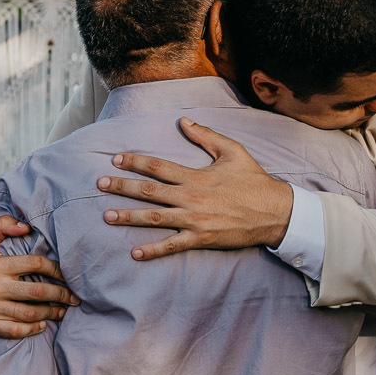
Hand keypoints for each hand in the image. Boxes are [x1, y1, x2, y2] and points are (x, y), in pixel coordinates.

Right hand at [0, 216, 79, 338]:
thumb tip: (27, 227)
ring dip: (52, 313)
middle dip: (61, 295)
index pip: (35, 264)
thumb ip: (3, 224)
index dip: (56, 269)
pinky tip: (43, 324)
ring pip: (30, 313)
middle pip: (38, 292)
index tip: (67, 274)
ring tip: (63, 310)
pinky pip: (16, 330)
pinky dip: (33, 329)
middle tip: (74, 297)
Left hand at [97, 117, 294, 259]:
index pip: (158, 166)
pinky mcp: (201, 238)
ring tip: (107, 216)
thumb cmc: (254, 181)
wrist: (275, 212)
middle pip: (148, 191)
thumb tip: (184, 121)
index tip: (116, 159)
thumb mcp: (233, 151)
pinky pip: (172, 245)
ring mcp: (194, 219)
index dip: (135, 161)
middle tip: (100, 184)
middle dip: (122, 187)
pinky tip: (135, 253)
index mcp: (195, 176)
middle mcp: (190, 197)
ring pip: (154, 218)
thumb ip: (206, 136)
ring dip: (128, 217)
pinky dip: (153, 250)